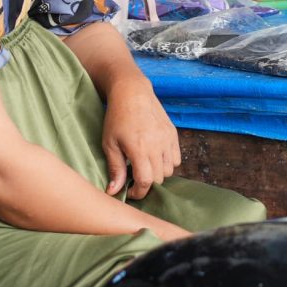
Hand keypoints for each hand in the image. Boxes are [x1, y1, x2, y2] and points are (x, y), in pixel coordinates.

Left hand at [101, 80, 182, 200]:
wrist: (133, 93)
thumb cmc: (117, 118)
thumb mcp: (109, 144)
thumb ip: (115, 168)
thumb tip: (113, 192)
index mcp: (140, 150)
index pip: (146, 181)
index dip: (138, 192)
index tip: (129, 191)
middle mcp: (158, 146)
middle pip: (159, 178)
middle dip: (146, 182)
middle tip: (134, 177)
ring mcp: (168, 140)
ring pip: (170, 170)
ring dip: (158, 173)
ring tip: (145, 166)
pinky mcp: (173, 135)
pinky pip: (177, 158)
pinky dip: (168, 163)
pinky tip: (155, 157)